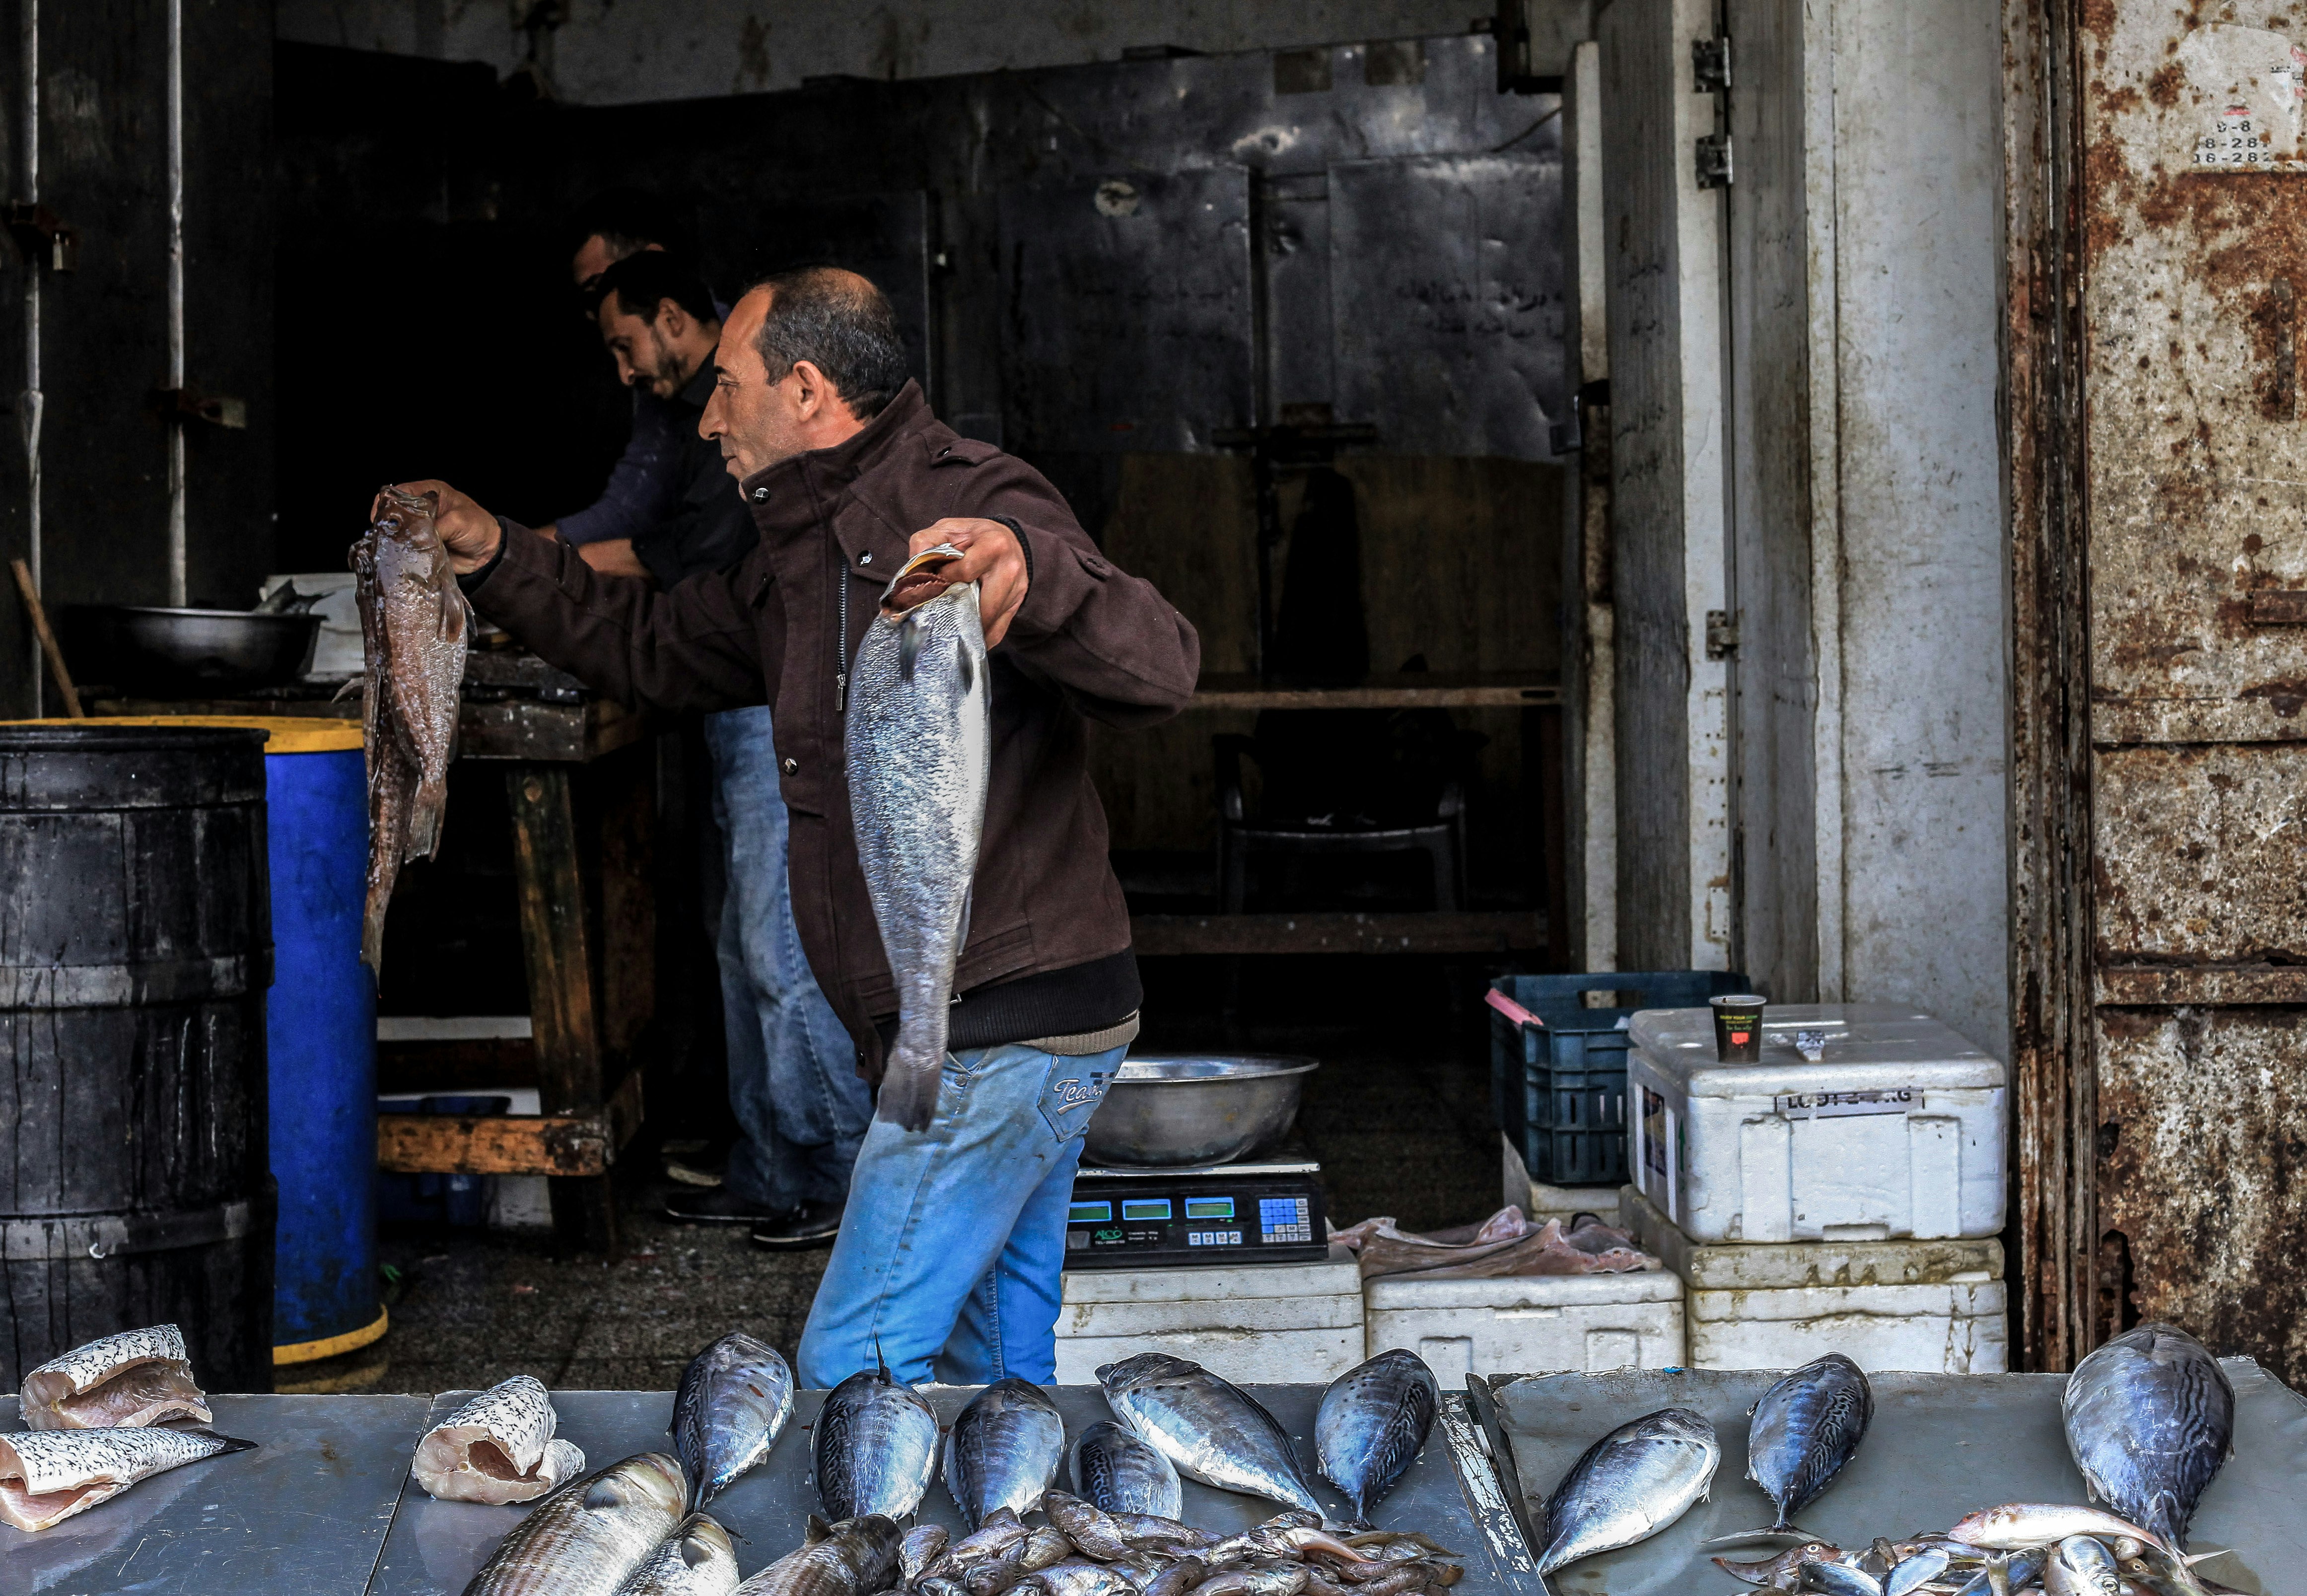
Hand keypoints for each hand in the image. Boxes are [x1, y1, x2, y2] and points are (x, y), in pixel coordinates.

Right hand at [383, 480, 500, 573]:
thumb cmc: (479, 528)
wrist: (489, 554)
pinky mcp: (420, 545)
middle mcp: (422, 509)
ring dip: (393, 538)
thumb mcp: (460, 521)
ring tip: (390, 546)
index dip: (388, 502)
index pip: (401, 491)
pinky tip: (398, 556)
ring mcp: (419, 528)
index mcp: (431, 493)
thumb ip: (437, 526)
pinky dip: (401, 551)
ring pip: (398, 531)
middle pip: (395, 511)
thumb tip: (417, 536)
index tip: (379, 515)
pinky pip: (405, 547)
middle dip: (388, 522)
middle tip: (383, 533)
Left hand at [905, 518, 1028, 645]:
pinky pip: (999, 631)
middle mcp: (1009, 569)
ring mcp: (1016, 590)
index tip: (938, 580)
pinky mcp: (1017, 604)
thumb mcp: (948, 529)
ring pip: (990, 623)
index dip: (946, 578)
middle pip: (982, 605)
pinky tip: (966, 637)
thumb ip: (925, 542)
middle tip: (940, 613)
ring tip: (950, 630)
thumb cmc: (973, 535)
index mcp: (993, 545)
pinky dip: (981, 638)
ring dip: (968, 630)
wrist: (1009, 539)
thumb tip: (912, 571)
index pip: (965, 571)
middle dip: (958, 613)